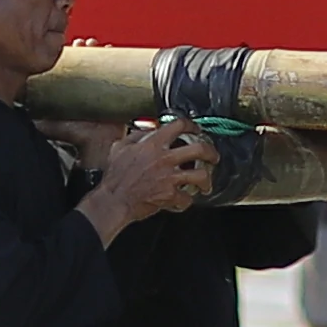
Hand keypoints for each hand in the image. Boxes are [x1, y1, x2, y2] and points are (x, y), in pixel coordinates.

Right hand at [72, 121, 213, 232]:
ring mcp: (168, 178)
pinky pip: (186, 198)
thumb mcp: (120, 148)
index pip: (179, 125)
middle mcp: (164, 158)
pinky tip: (184, 200)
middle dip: (211, 152)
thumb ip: (137, 136)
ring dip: (206, 181)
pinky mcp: (169, 195)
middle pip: (199, 149)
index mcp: (153, 144)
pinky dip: (186, 201)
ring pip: (200, 175)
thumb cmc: (114, 177)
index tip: (197, 130)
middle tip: (213, 157)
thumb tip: (150, 130)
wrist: (113, 200)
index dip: (192, 125)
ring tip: (206, 184)